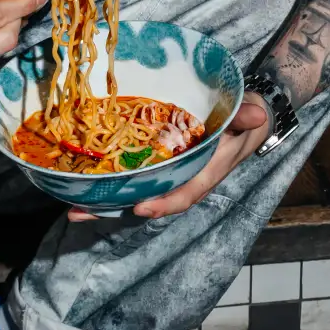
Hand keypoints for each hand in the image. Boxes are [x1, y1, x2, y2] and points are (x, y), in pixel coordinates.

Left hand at [66, 96, 270, 222]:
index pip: (185, 194)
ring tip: (72, 206)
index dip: (164, 203)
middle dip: (117, 209)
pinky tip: (81, 182)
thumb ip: (247, 117)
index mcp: (206, 172)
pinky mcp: (159, 162)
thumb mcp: (249, 115)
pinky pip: (134, 175)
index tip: (141, 208)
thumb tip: (257, 116)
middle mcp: (184, 177)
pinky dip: (110, 181)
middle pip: (150, 200)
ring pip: (136, 191)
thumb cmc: (246, 117)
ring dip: (105, 201)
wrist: (248, 115)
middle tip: (81, 213)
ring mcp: (169, 172)